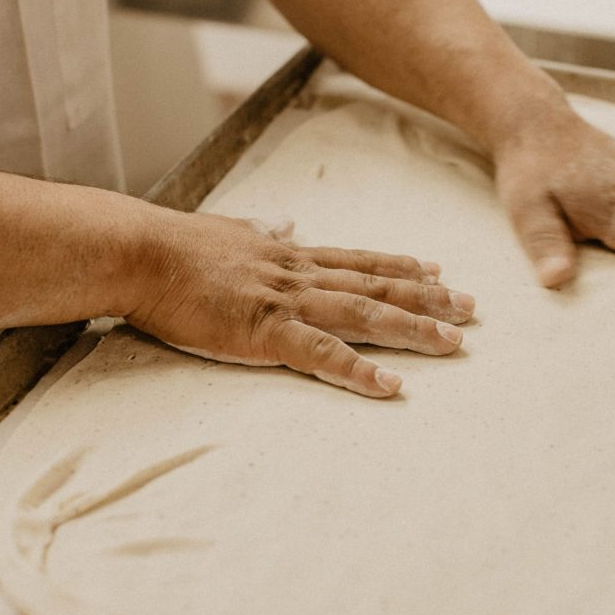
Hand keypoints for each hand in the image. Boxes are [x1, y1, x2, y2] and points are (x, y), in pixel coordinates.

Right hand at [127, 212, 474, 395]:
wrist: (142, 252)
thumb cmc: (177, 247)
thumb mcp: (230, 230)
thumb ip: (262, 232)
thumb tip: (284, 227)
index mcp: (291, 256)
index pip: (360, 261)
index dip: (402, 267)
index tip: (440, 271)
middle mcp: (300, 275)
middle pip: (377, 286)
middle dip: (428, 298)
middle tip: (471, 308)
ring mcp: (287, 303)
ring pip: (365, 316)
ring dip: (413, 329)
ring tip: (454, 343)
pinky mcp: (266, 333)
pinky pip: (323, 355)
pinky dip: (360, 371)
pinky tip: (392, 387)